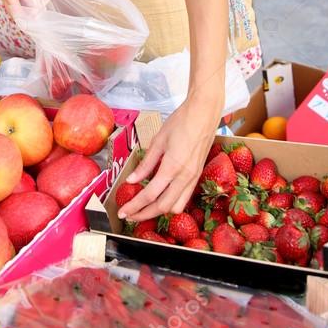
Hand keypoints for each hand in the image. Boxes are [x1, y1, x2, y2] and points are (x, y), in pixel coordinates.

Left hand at [117, 90, 222, 221]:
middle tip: (130, 214)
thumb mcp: (158, 141)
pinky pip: (184, 197)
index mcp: (172, 167)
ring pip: (176, 206)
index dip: (134, 206)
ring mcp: (194, 178)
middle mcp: (185, 177)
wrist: (204, 113)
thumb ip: (146, 164)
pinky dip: (171, 203)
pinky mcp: (198, 176)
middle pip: (163, 206)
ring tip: (144, 208)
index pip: (150, 195)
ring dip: (159, 211)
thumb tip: (132, 180)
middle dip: (144, 214)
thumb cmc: (181, 122)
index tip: (123, 212)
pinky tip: (161, 197)